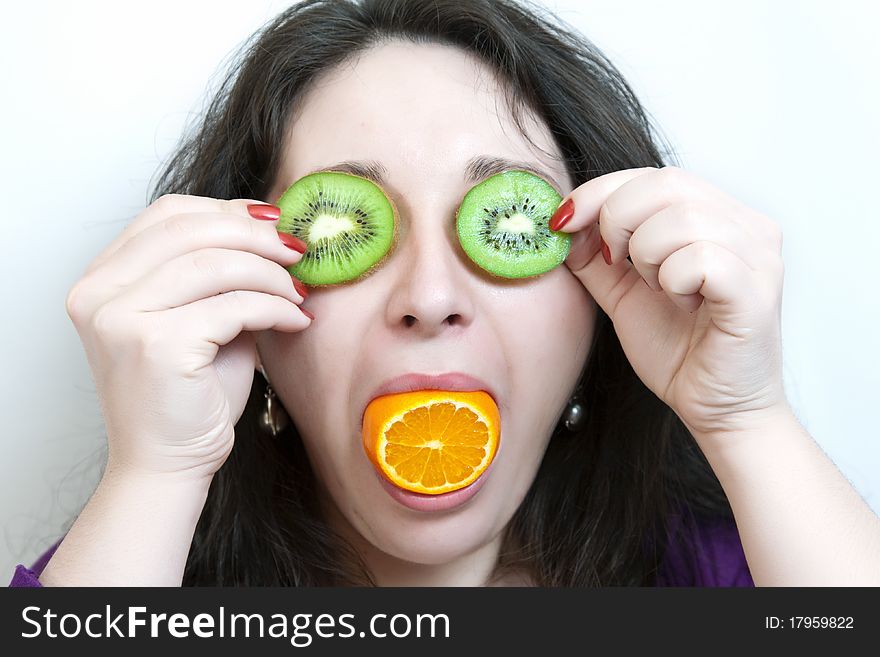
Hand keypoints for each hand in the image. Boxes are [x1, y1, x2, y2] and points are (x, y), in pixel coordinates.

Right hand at [64, 194, 311, 480]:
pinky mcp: (156, 344)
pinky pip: (234, 306)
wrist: (167, 464)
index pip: (167, 214)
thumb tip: (272, 229)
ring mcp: (122, 317)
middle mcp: (99, 292)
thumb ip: (218, 272)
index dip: (227, 210)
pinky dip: (276, 308)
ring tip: (299, 293)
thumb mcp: (199, 317)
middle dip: (257, 236)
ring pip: (217, 264)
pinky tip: (296, 321)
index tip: (273, 223)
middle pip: (191, 229)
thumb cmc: (189, 394)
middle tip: (298, 252)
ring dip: (272, 275)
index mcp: (101, 278)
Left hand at [552, 166, 788, 442]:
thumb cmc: (680, 350)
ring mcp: (758, 255)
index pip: (653, 176)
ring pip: (681, 218)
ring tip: (660, 289)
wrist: (718, 410)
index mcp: (718, 216)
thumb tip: (565, 224)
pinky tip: (683, 304)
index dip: (600, 191)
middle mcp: (746, 225)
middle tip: (616, 263)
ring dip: (648, 256)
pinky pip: (701, 258)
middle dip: (617, 220)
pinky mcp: (756, 290)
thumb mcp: (623, 292)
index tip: (562, 220)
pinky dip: (674, 281)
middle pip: (666, 184)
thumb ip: (596, 257)